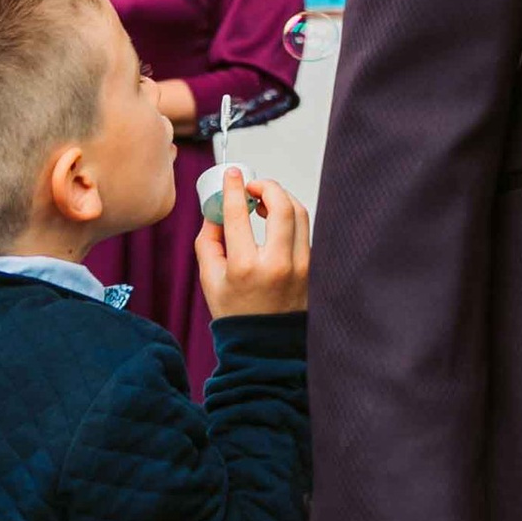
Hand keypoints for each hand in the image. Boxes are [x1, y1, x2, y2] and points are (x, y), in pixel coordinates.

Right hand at [195, 171, 311, 318]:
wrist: (266, 345)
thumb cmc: (236, 313)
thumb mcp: (210, 280)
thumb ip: (208, 241)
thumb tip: (216, 210)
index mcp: (246, 268)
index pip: (239, 215)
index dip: (235, 188)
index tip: (232, 175)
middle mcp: (278, 264)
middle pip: (282, 206)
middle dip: (267, 186)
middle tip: (254, 186)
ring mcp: (301, 266)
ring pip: (300, 214)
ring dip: (282, 198)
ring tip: (265, 200)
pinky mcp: (313, 267)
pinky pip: (305, 231)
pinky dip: (291, 218)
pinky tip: (277, 219)